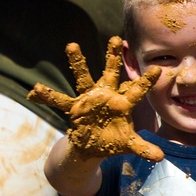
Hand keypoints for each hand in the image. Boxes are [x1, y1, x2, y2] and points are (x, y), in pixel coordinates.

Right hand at [27, 37, 162, 160]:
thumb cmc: (113, 140)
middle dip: (113, 57)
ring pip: (83, 77)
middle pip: (111, 73)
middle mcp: (106, 96)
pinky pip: (59, 100)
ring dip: (78, 62)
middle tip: (117, 38)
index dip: (146, 81)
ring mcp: (89, 99)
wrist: (93, 146)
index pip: (136, 91)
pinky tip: (35, 90)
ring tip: (72, 45)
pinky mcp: (74, 107)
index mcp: (122, 104)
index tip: (157, 69)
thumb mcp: (128, 144)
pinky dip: (47, 96)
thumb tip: (160, 157)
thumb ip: (143, 148)